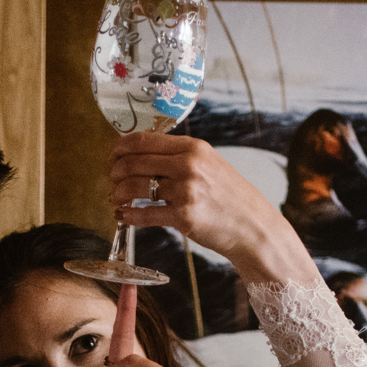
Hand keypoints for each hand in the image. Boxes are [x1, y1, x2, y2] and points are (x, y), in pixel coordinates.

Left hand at [106, 133, 312, 281]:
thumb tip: (144, 155)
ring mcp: (186, 191)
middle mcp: (188, 165)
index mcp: (193, 147)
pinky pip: (144, 214)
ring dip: (119, 193)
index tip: (112, 155)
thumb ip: (181, 157)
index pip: (144, 140)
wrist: (253, 226)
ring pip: (135, 187)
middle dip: (116, 171)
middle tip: (112, 179)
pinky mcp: (183, 217)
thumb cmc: (230, 197)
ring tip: (116, 198)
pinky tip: (122, 215)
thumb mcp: (210, 165)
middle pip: (134, 162)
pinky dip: (128, 215)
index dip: (120, 148)